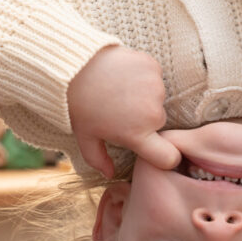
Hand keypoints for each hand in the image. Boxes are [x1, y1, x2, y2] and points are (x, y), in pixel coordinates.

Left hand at [67, 45, 180, 176]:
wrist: (72, 65)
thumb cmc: (79, 104)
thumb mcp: (85, 137)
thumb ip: (98, 160)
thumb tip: (109, 174)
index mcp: (136, 135)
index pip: (169, 157)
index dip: (166, 157)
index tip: (156, 149)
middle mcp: (151, 113)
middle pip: (159, 123)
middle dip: (145, 119)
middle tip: (121, 110)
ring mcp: (155, 87)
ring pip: (157, 98)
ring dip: (144, 96)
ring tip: (120, 90)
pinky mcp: (152, 66)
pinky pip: (155, 75)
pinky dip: (143, 75)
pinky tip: (124, 74)